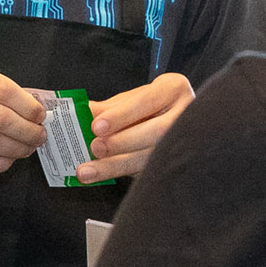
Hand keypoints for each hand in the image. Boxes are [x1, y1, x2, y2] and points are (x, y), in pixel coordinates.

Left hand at [74, 72, 194, 183]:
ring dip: (115, 165)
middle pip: (156, 132)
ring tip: (88, 171)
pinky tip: (100, 176)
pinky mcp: (174, 163)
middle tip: (95, 147)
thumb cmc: (149, 106)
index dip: (122, 114)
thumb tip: (80, 113)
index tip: (97, 126)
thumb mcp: (130, 100)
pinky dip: (119, 174)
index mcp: (173, 90)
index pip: (147, 101)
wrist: (171, 118)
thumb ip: (107, 107)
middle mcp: (185, 115)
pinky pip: (146, 172)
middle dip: (122, 141)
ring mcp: (183, 142)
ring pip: (151, 157)